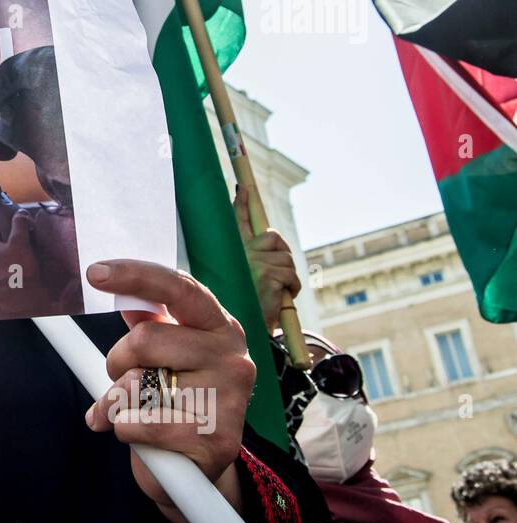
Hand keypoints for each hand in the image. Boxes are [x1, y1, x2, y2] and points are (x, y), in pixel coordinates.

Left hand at [0, 211, 42, 317]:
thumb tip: (20, 214)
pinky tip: (22, 270)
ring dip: (5, 260)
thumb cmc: (14, 269)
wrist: (17, 298)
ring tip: (16, 255)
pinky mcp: (6, 287)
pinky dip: (13, 272)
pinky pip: (7, 276)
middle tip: (4, 241)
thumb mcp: (18, 242)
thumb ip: (19, 227)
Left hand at [83, 259, 254, 522]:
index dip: (135, 276)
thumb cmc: (174, 401)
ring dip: (119, 400)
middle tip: (125, 379)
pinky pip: (140, 423)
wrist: (194, 470)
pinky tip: (140, 435)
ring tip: (137, 410)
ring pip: (137, 383)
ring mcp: (230, 398)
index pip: (178, 289)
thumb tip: (120, 289)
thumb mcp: (162, 356)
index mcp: (218, 326)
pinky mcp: (217, 439)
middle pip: (145, 340)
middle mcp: (232, 356)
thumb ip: (145, 323)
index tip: (94, 272)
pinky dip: (124, 429)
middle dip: (118, 361)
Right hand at [233, 185, 300, 333]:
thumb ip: (251, 264)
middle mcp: (240, 254)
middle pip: (272, 238)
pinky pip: (291, 275)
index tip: (242, 188)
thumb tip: (272, 249)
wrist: (241, 335)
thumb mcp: (241, 282)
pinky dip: (292, 289)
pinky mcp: (268, 275)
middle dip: (281, 254)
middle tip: (278, 274)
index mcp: (231, 254)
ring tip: (275, 293)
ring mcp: (253, 263)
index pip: (237, 222)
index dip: (241, 204)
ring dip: (288, 277)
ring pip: (286, 258)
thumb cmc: (241, 311)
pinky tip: (279, 300)